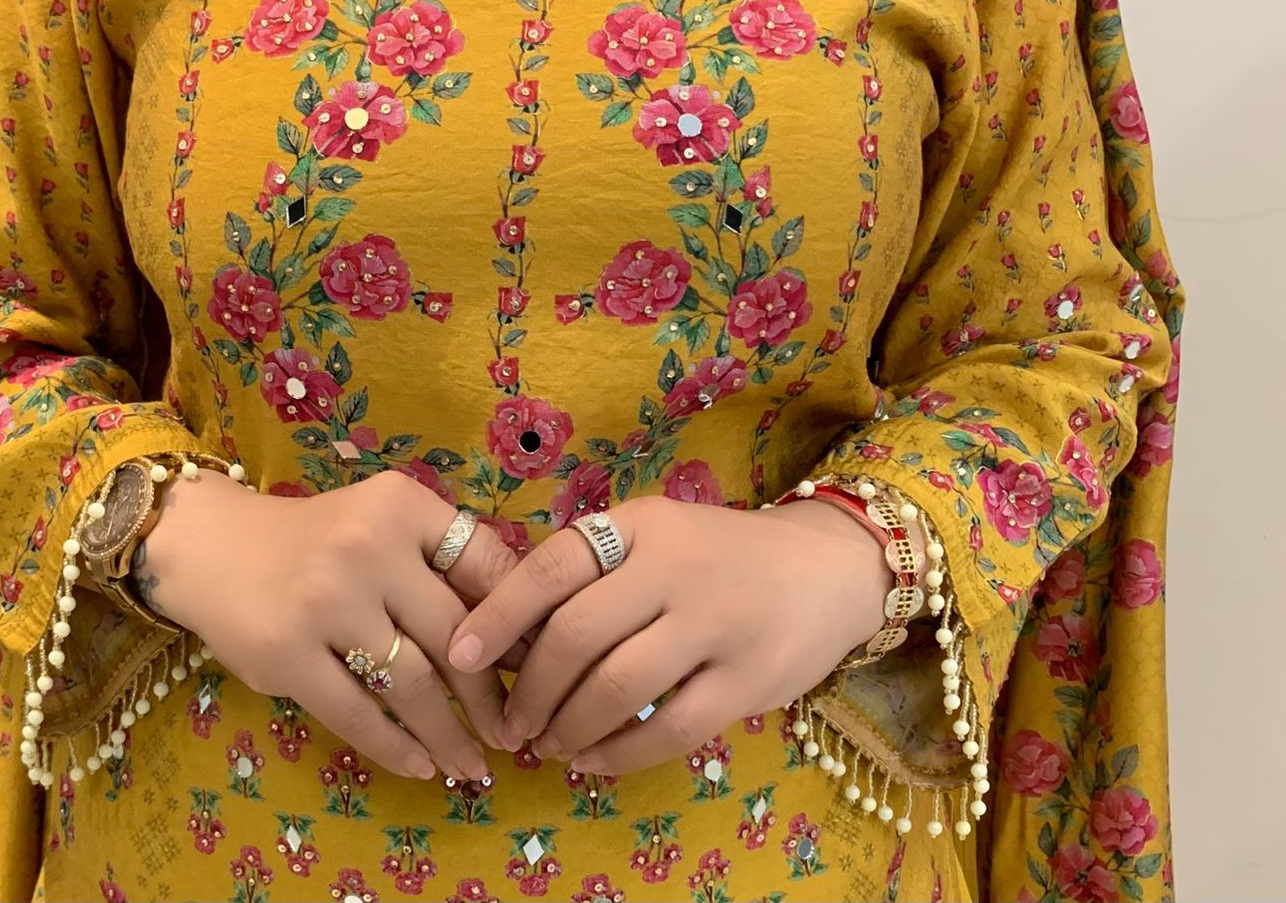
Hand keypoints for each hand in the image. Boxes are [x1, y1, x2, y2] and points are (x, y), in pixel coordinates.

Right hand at [134, 466, 523, 781]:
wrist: (215, 549)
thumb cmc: (320, 539)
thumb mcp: (385, 521)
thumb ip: (444, 557)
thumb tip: (521, 628)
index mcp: (401, 505)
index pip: (483, 563)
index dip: (519, 620)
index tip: (541, 664)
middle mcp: (367, 547)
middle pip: (455, 633)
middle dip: (491, 693)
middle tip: (515, 730)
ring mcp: (325, 603)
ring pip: (411, 683)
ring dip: (450, 732)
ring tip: (474, 764)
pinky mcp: (287, 655)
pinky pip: (356, 714)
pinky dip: (396, 746)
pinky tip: (421, 764)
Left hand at [445, 495, 893, 773]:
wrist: (826, 568)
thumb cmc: (720, 555)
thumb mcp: (657, 535)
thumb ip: (595, 570)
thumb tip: (506, 632)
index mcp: (642, 525)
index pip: (552, 566)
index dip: (497, 614)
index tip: (458, 655)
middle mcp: (675, 568)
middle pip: (575, 635)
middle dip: (528, 688)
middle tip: (508, 722)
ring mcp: (715, 625)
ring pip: (616, 688)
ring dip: (566, 726)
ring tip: (546, 744)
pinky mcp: (747, 681)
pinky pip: (668, 730)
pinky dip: (617, 754)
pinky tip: (591, 760)